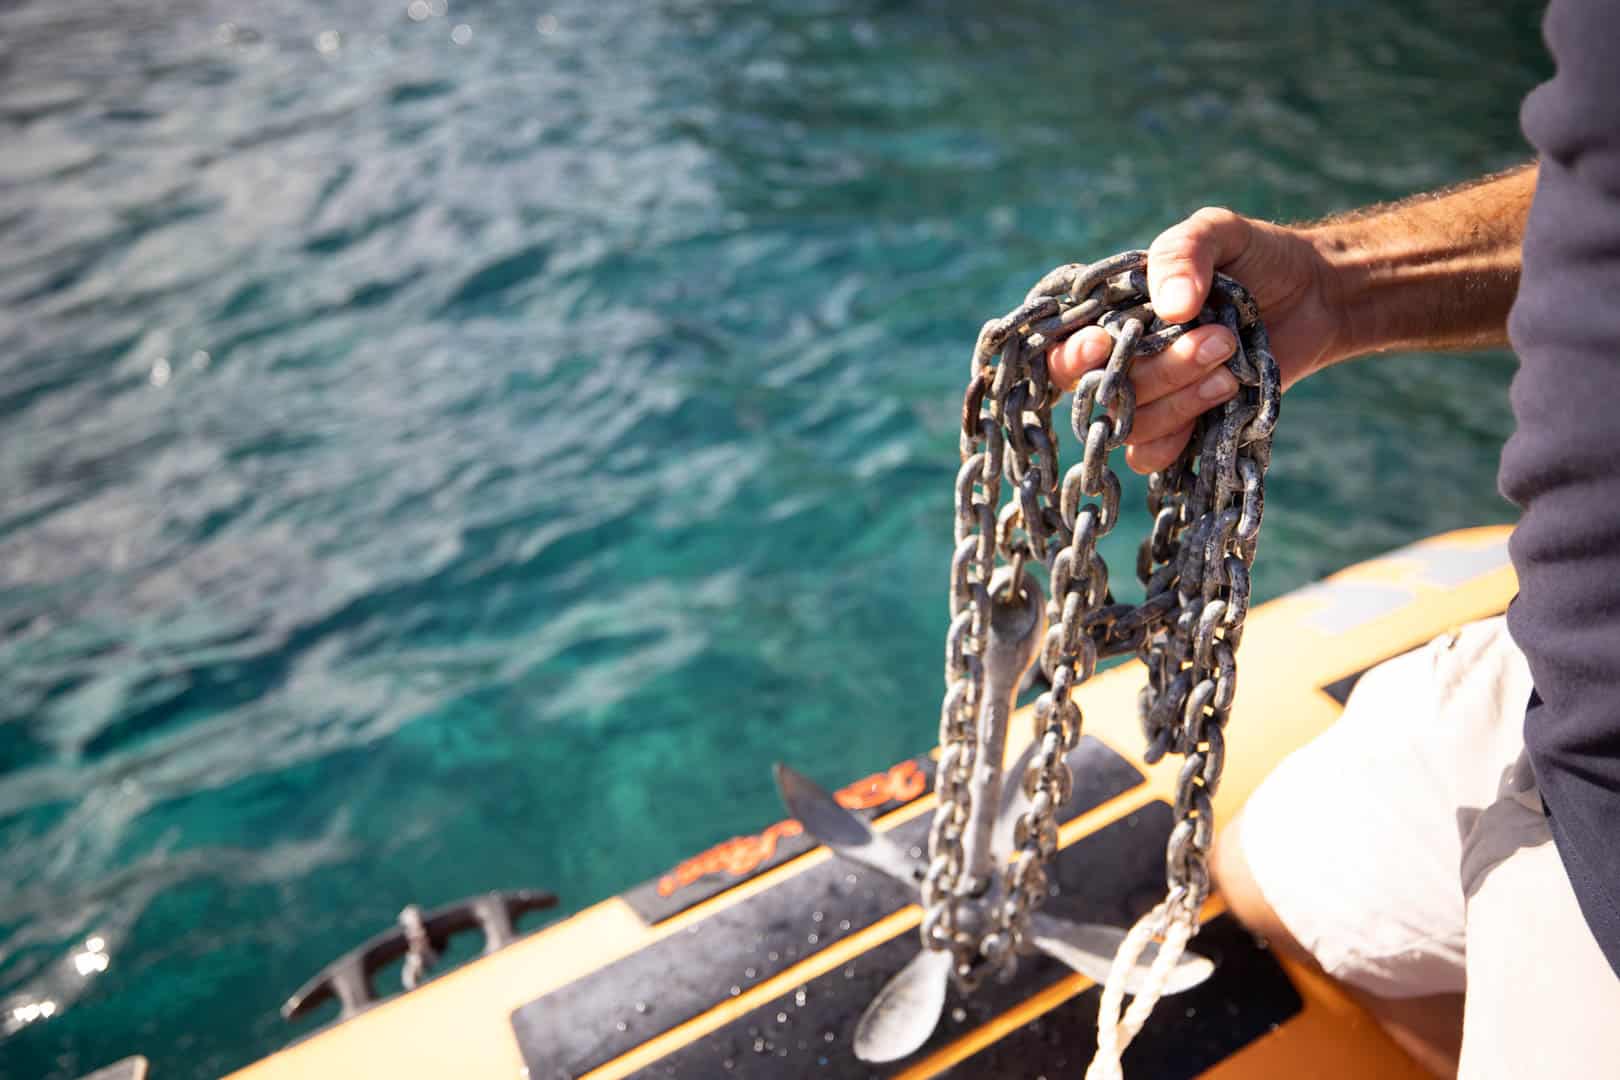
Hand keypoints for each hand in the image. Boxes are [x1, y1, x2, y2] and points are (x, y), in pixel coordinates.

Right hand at [1049, 208, 1347, 471]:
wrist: (1317, 295)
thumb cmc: (1257, 258)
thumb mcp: (1219, 233)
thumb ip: (1183, 253)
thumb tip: (1169, 308)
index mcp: (1110, 315)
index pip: (1059, 350)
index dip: (1071, 357)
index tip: (1103, 343)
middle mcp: (1120, 361)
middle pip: (1101, 392)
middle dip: (1158, 372)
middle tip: (1218, 339)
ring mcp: (1150, 399)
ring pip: (1131, 425)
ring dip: (1183, 399)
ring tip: (1232, 363)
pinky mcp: (1182, 429)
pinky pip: (1152, 456)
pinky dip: (1180, 437)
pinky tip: (1224, 400)